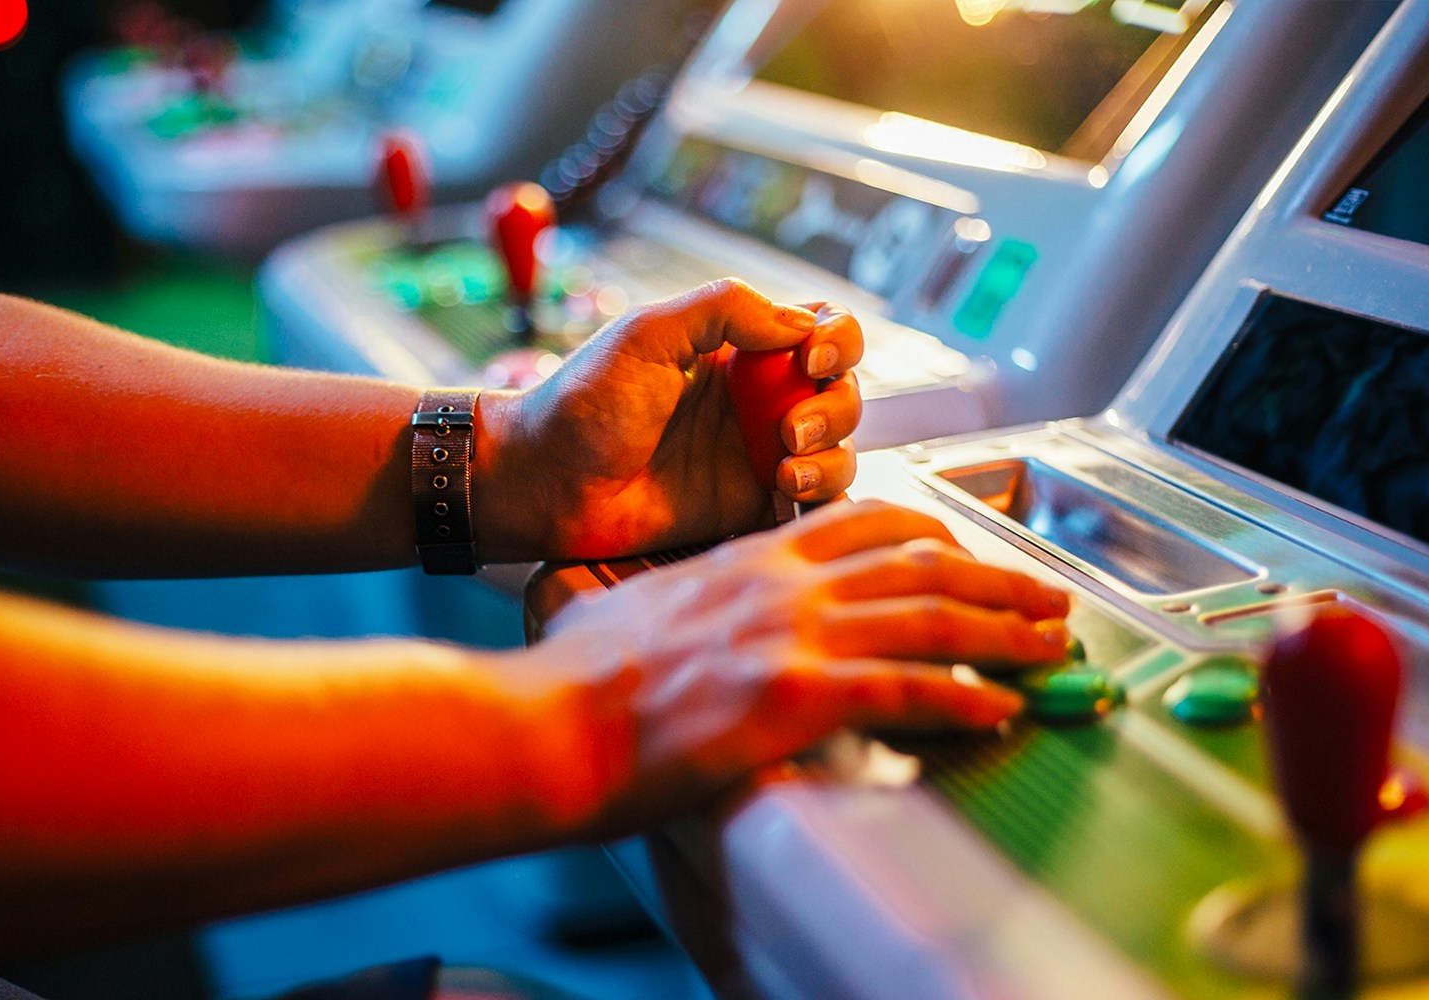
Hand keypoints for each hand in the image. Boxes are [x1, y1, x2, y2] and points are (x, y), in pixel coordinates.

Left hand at [475, 278, 861, 560]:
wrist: (542, 484)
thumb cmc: (580, 404)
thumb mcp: (647, 334)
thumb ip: (723, 309)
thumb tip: (798, 322)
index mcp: (734, 350)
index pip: (818, 330)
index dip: (837, 339)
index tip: (812, 357)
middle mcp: (754, 400)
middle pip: (839, 392)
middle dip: (834, 406)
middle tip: (789, 427)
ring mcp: (753, 456)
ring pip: (837, 450)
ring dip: (831, 454)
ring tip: (784, 467)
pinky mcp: (746, 508)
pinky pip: (811, 503)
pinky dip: (821, 495)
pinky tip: (786, 490)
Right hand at [528, 500, 1070, 833]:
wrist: (553, 724)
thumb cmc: (578, 678)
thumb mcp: (626, 603)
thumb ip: (667, 593)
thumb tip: (653, 602)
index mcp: (750, 559)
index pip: (862, 521)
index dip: (931, 534)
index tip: (966, 553)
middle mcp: (783, 585)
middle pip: (917, 565)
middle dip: (995, 580)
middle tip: (1046, 599)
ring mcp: (793, 636)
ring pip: (929, 619)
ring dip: (1004, 633)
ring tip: (1052, 647)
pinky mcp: (796, 696)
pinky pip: (907, 691)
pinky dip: (964, 700)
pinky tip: (1000, 710)